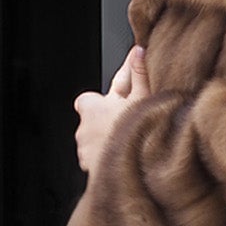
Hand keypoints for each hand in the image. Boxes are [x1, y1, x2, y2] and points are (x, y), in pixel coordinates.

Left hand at [75, 45, 147, 174]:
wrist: (130, 174)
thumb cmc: (135, 134)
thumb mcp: (142, 99)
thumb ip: (139, 74)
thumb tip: (139, 50)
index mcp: (91, 107)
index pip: (89, 98)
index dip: (105, 99)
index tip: (120, 97)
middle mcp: (83, 129)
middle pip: (94, 121)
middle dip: (110, 122)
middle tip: (132, 123)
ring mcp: (85, 152)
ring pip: (96, 142)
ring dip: (109, 142)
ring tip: (132, 145)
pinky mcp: (90, 171)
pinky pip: (98, 163)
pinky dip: (109, 161)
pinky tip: (126, 163)